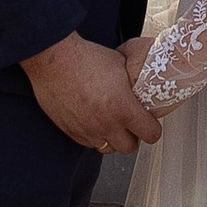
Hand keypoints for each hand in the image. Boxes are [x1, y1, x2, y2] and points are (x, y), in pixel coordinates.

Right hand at [20, 30, 163, 154]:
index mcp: (123, 107)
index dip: (153, 129)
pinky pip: (88, 143)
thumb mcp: (120, 63)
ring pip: (108, 148)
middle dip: (133, 137)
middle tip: (131, 125)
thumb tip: (142, 81)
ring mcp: (87, 130)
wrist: (53, 59)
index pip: (150, 134)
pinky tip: (93, 121)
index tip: (150, 123)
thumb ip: (132, 81)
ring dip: (112, 138)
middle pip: (129, 147)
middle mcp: (106, 124)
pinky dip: (94, 136)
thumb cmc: (84, 58)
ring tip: (110, 124)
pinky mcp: (70, 130)